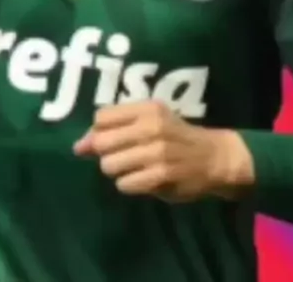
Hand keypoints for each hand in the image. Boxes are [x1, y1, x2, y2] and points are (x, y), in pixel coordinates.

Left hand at [74, 101, 254, 201]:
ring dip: (116, 171)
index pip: (101, 117)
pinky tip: (141, 180)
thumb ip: (114, 130)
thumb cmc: (175, 137)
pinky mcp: (162, 174)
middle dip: (105, 154)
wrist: (215, 157)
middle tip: (121, 156)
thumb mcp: (149, 123)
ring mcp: (157, 151)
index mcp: (147, 108)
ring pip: (110, 165)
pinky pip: (125, 184)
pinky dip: (128, 185)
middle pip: (102, 142)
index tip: (112, 139)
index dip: (99, 131)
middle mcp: (151, 126)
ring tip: (132, 168)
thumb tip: (77, 147)